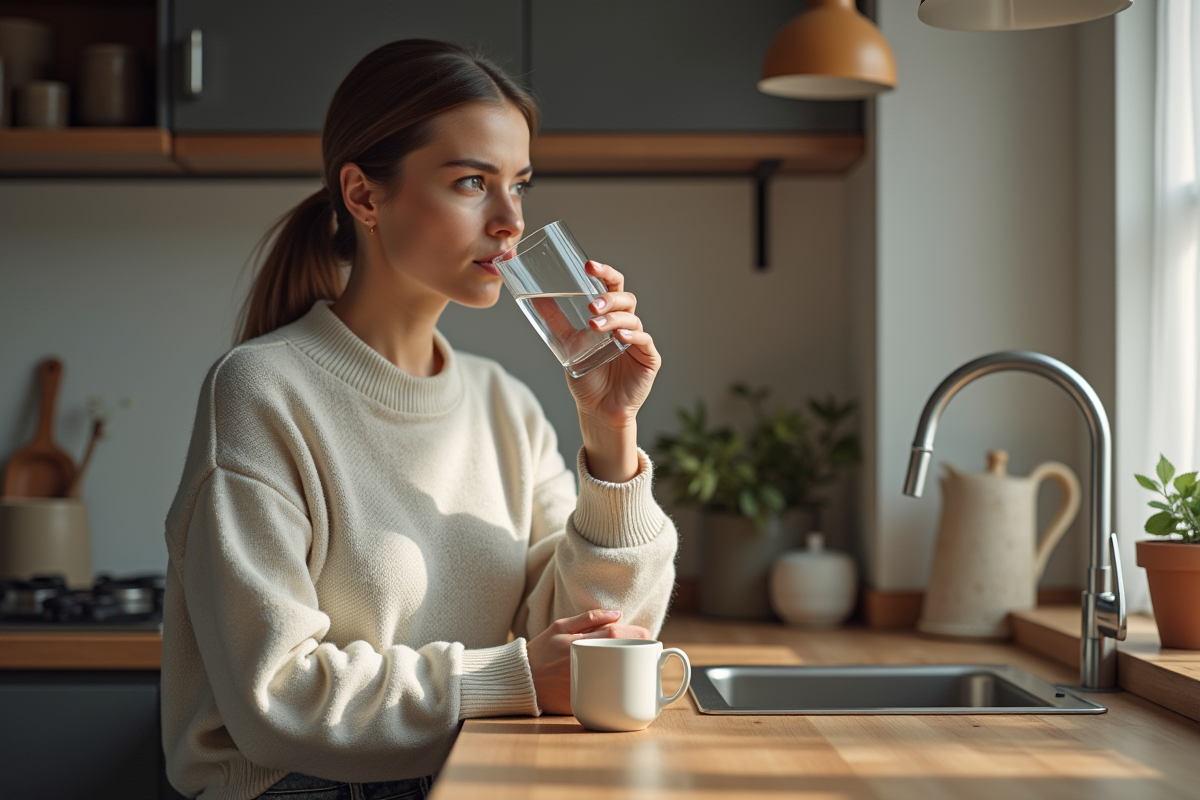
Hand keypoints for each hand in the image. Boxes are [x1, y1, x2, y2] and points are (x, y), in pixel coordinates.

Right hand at [526, 608, 651, 714]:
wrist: (521, 681)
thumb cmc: (541, 651)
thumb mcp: (559, 627)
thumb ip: (588, 618)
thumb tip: (618, 613)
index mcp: (578, 643)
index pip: (617, 634)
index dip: (637, 633)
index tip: (647, 635)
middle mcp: (583, 664)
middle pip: (622, 654)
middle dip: (639, 652)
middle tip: (643, 650)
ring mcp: (584, 685)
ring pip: (619, 677)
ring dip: (632, 670)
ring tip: (634, 664)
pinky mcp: (583, 702)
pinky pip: (606, 695)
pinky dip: (617, 688)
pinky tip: (620, 682)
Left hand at [566, 261, 660, 430]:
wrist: (597, 410)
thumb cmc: (587, 378)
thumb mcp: (566, 344)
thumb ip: (554, 320)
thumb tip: (533, 297)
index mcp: (611, 317)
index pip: (612, 287)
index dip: (604, 273)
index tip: (588, 265)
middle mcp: (627, 324)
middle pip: (626, 297)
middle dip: (609, 297)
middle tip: (590, 305)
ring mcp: (640, 341)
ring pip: (632, 317)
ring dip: (613, 317)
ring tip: (594, 325)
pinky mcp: (649, 359)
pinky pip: (644, 340)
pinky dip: (632, 334)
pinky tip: (620, 335)